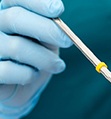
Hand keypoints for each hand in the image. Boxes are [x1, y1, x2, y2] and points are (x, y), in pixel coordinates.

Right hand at [0, 0, 71, 118]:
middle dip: (47, 29)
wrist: (19, 82)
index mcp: (5, 10)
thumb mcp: (44, 36)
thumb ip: (49, 25)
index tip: (58, 9)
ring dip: (45, 58)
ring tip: (57, 65)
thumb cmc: (35, 53)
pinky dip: (29, 74)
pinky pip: (10, 70)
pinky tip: (32, 75)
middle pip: (15, 18)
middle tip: (68, 41)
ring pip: (17, 47)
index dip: (38, 3)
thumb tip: (57, 16)